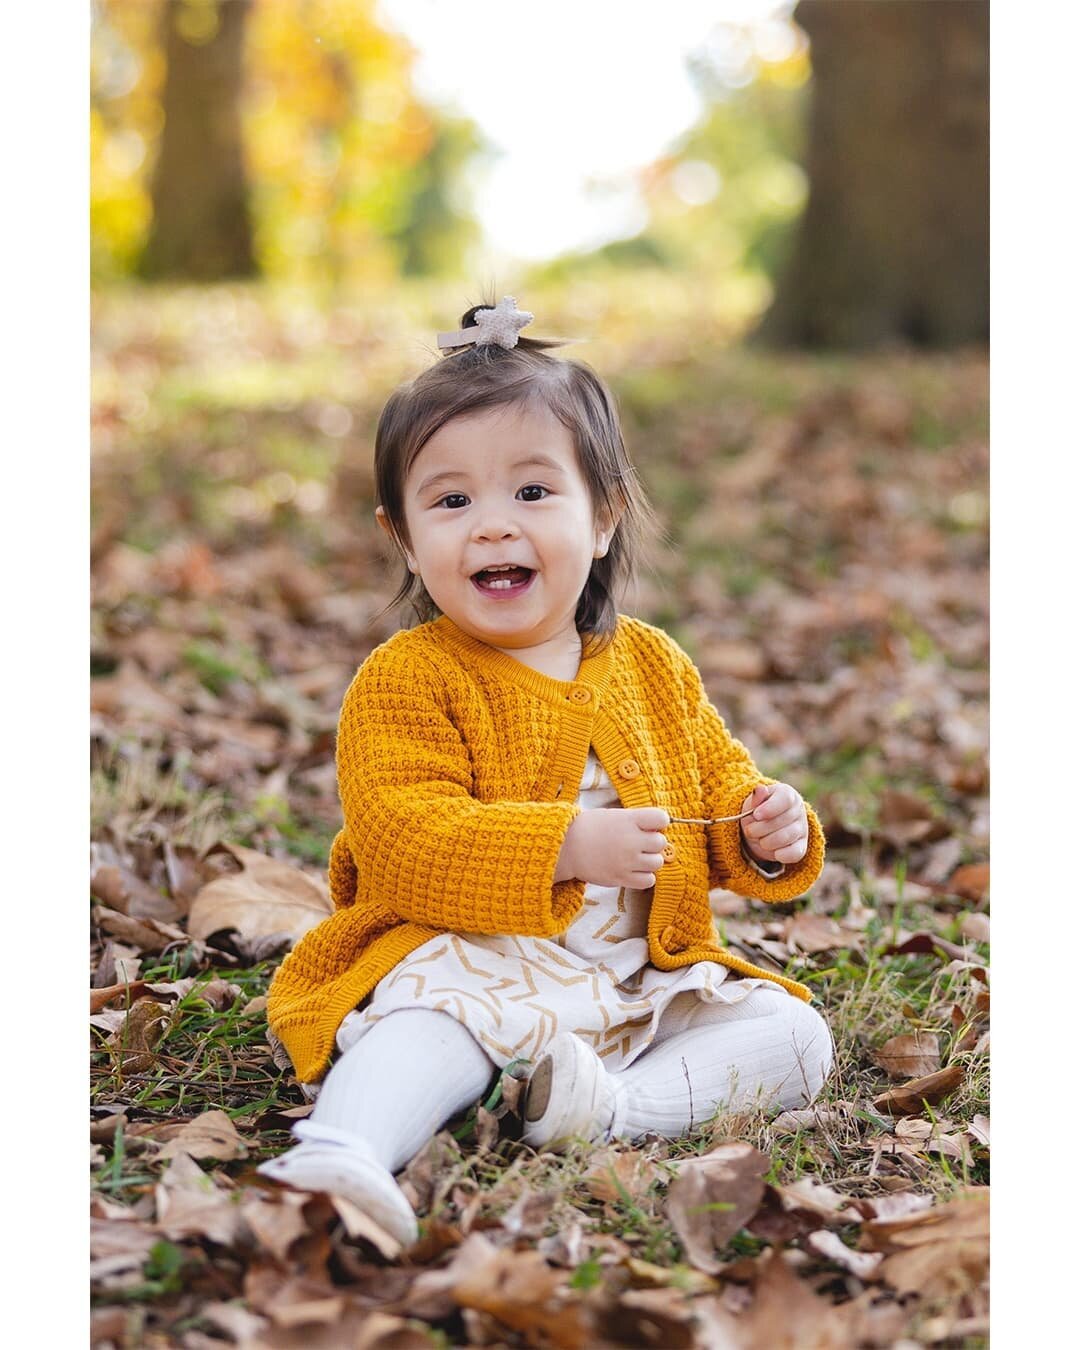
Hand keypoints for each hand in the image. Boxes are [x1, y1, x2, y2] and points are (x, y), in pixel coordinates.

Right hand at [555, 807, 669, 888]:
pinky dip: (644, 877)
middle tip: (640, 843)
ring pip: (657, 863)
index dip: (658, 822)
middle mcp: (631, 840)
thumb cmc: (588, 828)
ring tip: (635, 857)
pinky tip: (633, 870)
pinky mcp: (622, 878)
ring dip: (649, 860)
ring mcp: (627, 861)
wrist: (566, 847)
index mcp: (628, 820)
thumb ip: (635, 821)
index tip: (650, 825)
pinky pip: (649, 880)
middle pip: (660, 842)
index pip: (661, 818)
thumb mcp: (613, 816)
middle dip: (652, 843)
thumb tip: (656, 829)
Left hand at [739, 783, 807, 865]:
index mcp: (788, 794)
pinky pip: (793, 854)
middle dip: (759, 829)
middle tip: (750, 830)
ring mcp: (802, 829)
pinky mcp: (802, 846)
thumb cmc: (757, 812)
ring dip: (765, 842)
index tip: (756, 815)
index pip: (785, 799)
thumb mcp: (752, 803)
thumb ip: (756, 798)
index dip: (770, 808)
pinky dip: (779, 854)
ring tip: (759, 838)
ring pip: (785, 838)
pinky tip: (771, 850)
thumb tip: (759, 789)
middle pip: (781, 821)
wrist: (762, 829)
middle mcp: (798, 810)